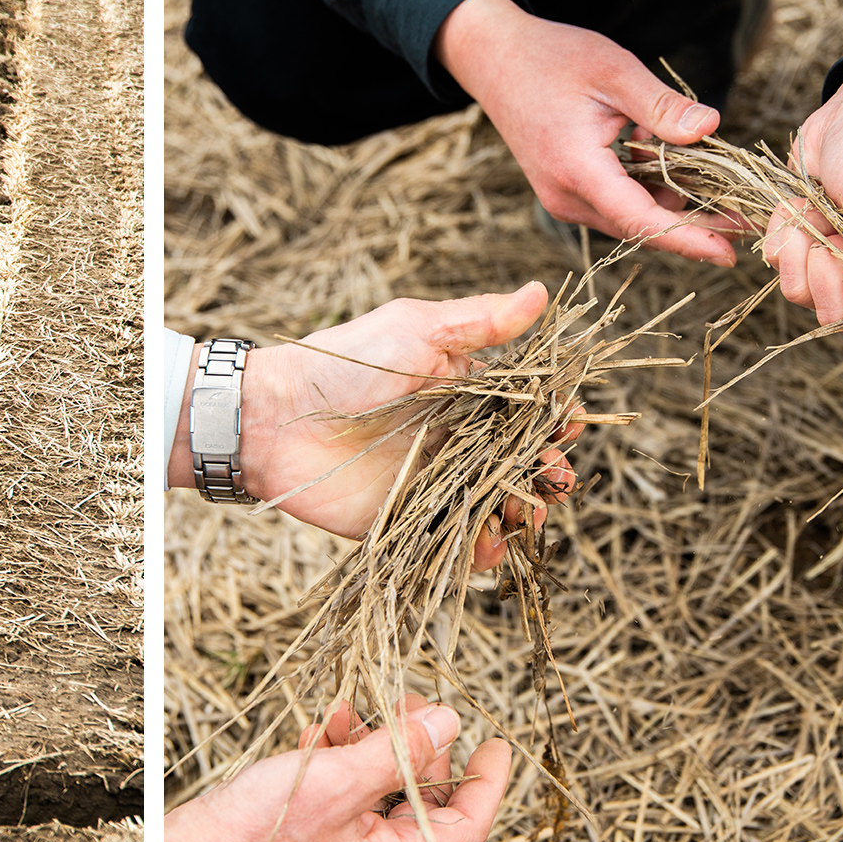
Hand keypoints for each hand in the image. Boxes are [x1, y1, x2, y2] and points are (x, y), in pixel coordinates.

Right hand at [164, 696, 511, 841]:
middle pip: (421, 807)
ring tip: (354, 710)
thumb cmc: (255, 834)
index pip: (466, 824)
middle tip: (413, 705)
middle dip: (419, 751)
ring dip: (371, 750)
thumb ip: (398, 751)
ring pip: (377, 799)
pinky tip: (318, 732)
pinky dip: (338, 765)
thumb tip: (448, 723)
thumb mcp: (338, 780)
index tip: (496, 742)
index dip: (486, 780)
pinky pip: (342, 804)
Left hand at [169, 283, 578, 554]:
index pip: (528, 409)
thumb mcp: (415, 330)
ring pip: (495, 505)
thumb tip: (542, 292)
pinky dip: (481, 550)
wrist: (273, 418)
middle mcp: (456, 438)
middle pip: (520, 463)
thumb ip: (479, 322)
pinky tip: (491, 543)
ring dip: (521, 513)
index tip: (569, 424)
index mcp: (465, 391)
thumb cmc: (342, 362)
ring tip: (526, 515)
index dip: (556, 419)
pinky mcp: (406, 521)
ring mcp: (434, 481)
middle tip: (556, 478)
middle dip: (547, 473)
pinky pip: (454, 542)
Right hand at [433, 0, 735, 265]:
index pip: (641, 220)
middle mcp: (567, 197)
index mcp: (577, 170)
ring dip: (671, 203)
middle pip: (641, 227)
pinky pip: (617, 205)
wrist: (495, 60)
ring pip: (631, 218)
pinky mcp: (566, 192)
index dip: (688, 239)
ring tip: (708, 178)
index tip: (729, 252)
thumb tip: (710, 128)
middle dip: (693, 226)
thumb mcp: (613, 71)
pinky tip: (663, 160)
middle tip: (745, 219)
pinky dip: (648, 191)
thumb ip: (660, 106)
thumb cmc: (550, 59)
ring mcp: (563, 199)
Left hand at [762, 62, 842, 365]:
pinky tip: (801, 208)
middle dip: (829, 278)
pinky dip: (785, 237)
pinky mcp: (810, 251)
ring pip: (806, 295)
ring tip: (819, 216)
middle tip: (835, 237)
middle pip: (842, 320)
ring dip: (803, 253)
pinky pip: (783, 268)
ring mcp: (842, 266)